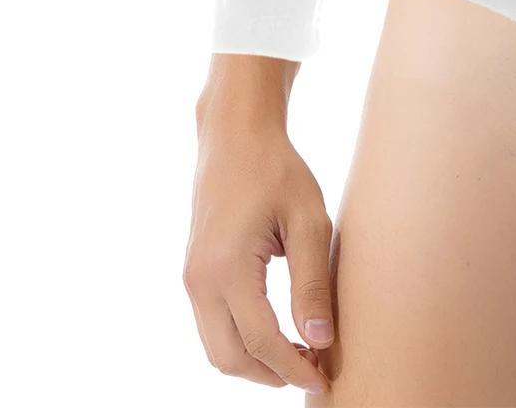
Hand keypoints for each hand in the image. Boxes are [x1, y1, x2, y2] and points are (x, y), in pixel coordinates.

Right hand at [184, 56, 334, 392]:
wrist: (235, 136)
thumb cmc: (278, 171)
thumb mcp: (308, 220)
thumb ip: (313, 282)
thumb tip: (322, 340)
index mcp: (227, 269)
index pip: (261, 342)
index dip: (294, 367)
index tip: (324, 378)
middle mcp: (199, 281)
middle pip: (230, 358)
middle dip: (272, 374)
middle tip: (315, 369)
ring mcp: (191, 279)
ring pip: (216, 349)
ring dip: (255, 362)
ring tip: (302, 354)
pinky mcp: (193, 274)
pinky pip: (212, 327)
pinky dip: (242, 342)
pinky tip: (279, 333)